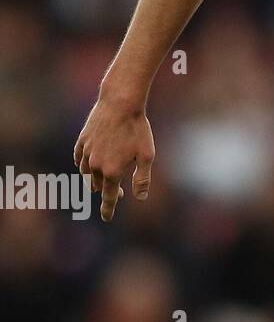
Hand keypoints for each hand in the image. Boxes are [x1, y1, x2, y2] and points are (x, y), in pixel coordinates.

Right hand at [74, 95, 154, 221]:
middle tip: (119, 192)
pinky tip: (85, 166)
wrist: (120, 103)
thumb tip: (140, 198)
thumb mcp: (147, 156)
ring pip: (86, 174)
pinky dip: (82, 165)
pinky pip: (78, 159)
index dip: (108, 209)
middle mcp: (96, 164)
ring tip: (103, 180)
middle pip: (98, 186)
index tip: (106, 218)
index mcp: (112, 171)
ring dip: (94, 180)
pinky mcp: (82, 140)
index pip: (108, 197)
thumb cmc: (137, 129)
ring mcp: (86, 152)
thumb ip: (142, 179)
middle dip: (107, 191)